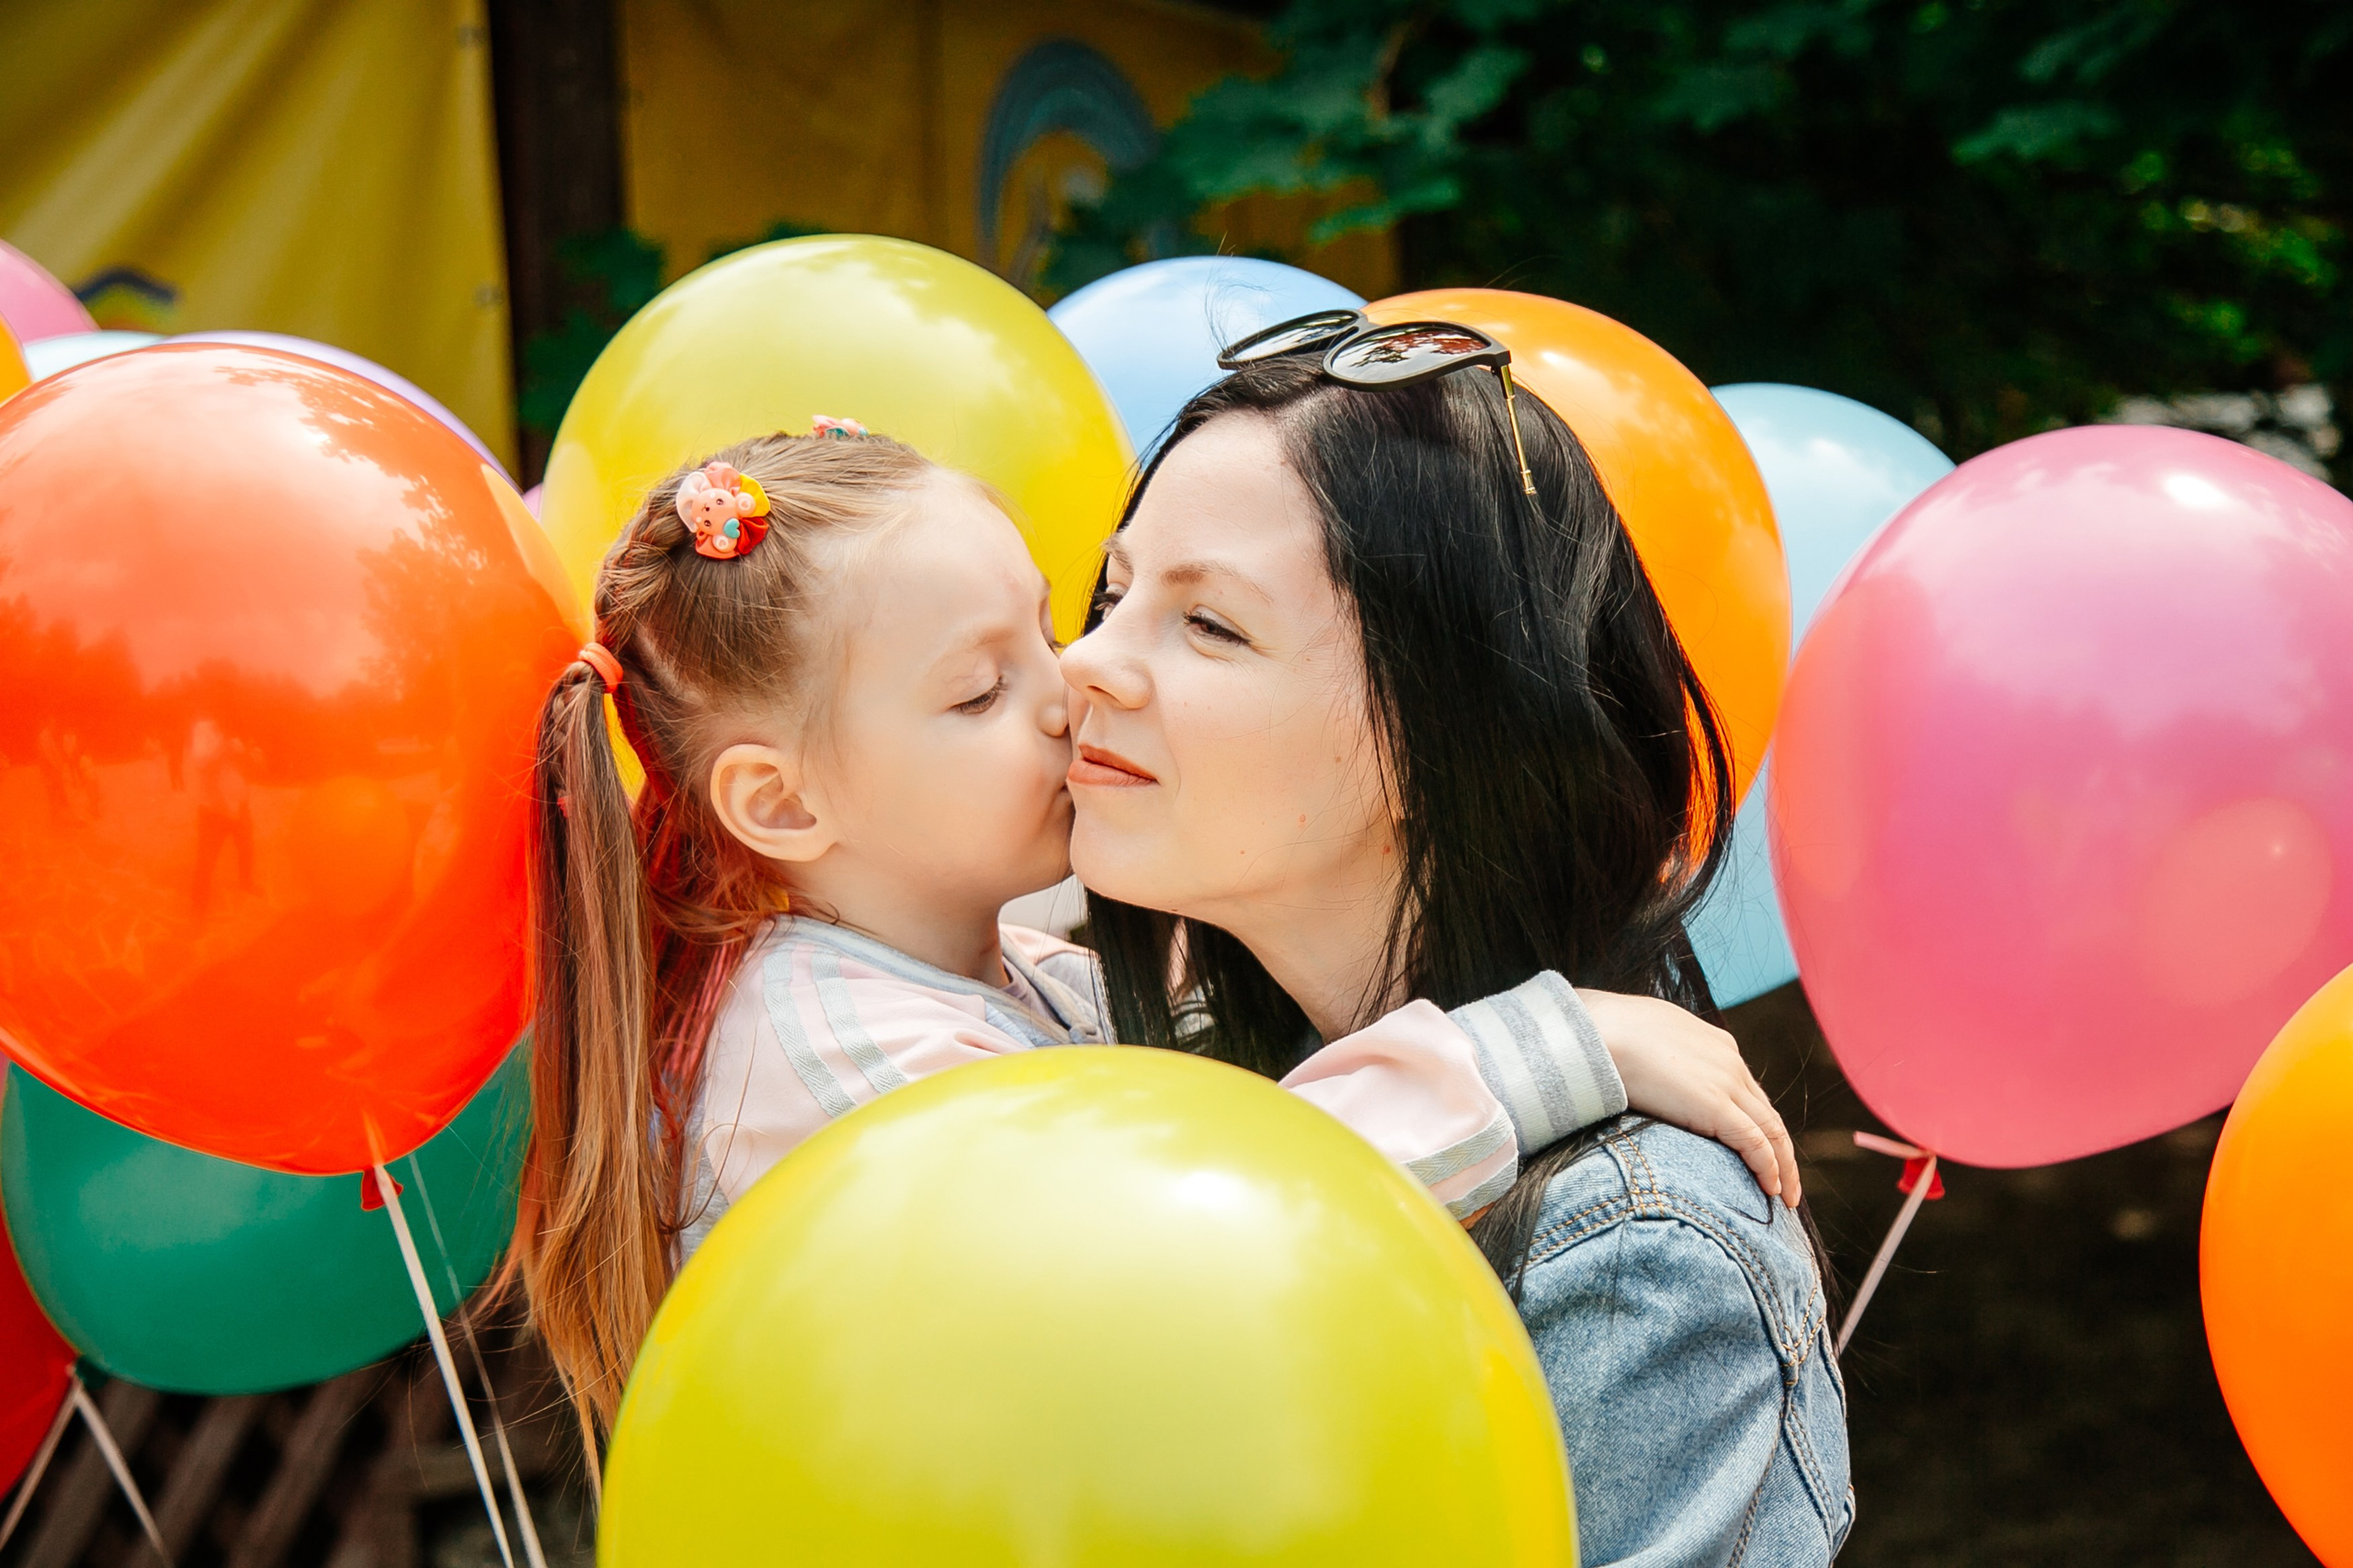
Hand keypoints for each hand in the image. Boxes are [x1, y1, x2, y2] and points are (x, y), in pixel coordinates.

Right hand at [1576, 989, 1800, 1207]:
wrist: (1598, 1032)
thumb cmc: (1606, 1034)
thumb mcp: (1646, 1040)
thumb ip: (1660, 1058)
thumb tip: (1648, 1075)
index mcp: (1716, 1044)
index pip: (1747, 1092)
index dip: (1756, 1124)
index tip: (1759, 1151)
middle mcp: (1730, 1062)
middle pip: (1767, 1113)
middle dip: (1781, 1150)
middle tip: (1785, 1182)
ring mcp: (1727, 1082)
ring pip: (1772, 1131)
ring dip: (1783, 1166)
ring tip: (1785, 1196)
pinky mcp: (1717, 1105)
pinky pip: (1756, 1144)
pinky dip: (1769, 1168)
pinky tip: (1771, 1190)